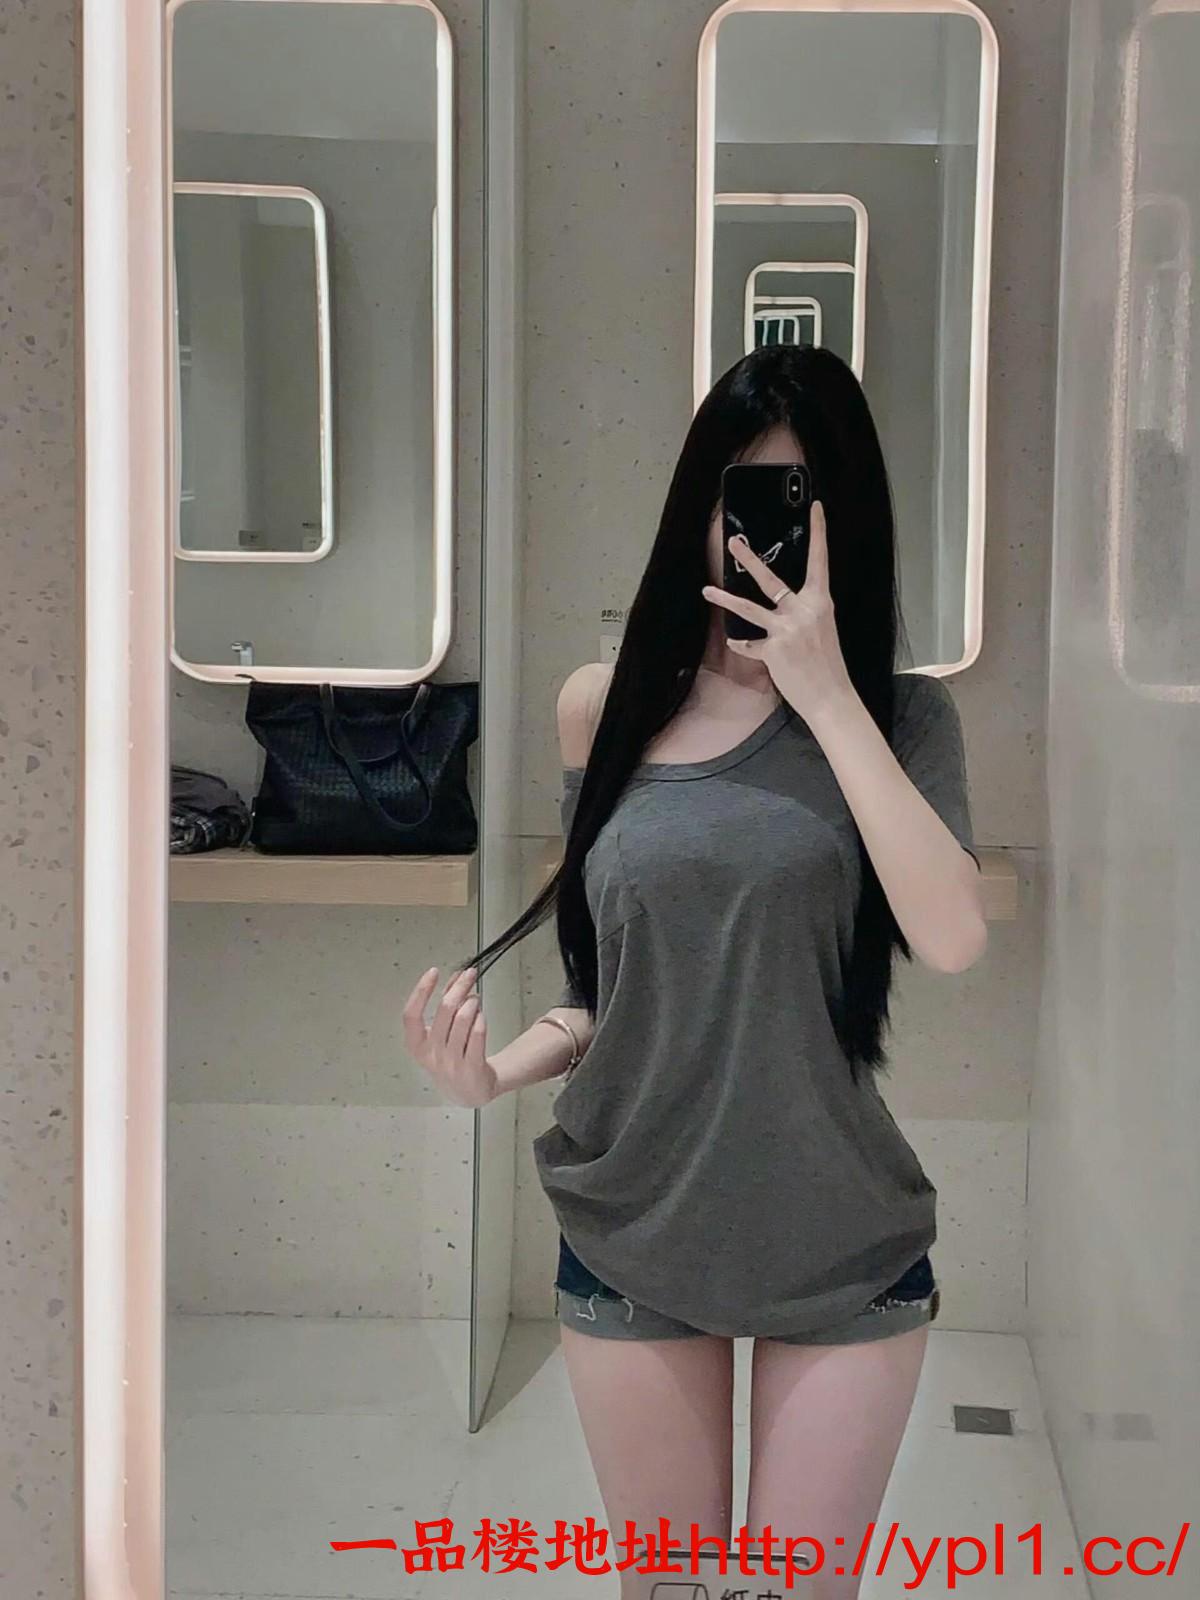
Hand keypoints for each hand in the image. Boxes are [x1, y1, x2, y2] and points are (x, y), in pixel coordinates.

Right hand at [403, 964, 498, 1107]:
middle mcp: (432, 1055)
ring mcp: (452, 1063)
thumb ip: (446, 1005)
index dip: (421, 991)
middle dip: (459, 986)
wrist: (469, 1092)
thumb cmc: (452, 1057)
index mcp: (416, 1046)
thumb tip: (455, 976)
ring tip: (475, 998)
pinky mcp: (473, 1067)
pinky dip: (480, 1019)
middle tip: (470, 974)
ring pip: (463, 1019)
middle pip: (444, 1010)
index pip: (411, 1015)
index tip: (433, 971)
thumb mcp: (441, 1034)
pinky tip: (480, 1016)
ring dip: (472, 1002)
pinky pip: (477, 1034)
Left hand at [701, 500, 854, 724]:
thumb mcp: (821, 628)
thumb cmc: (827, 663)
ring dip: (724, 598)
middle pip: (770, 578)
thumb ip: (803, 612)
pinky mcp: (772, 649)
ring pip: (747, 608)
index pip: (820, 559)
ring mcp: (786, 628)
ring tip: (707, 590)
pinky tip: (739, 645)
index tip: (815, 507)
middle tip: (733, 542)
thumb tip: (781, 603)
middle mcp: (804, 610)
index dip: (819, 531)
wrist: (830, 696)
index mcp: (821, 601)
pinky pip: (748, 644)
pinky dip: (743, 645)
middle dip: (748, 559)